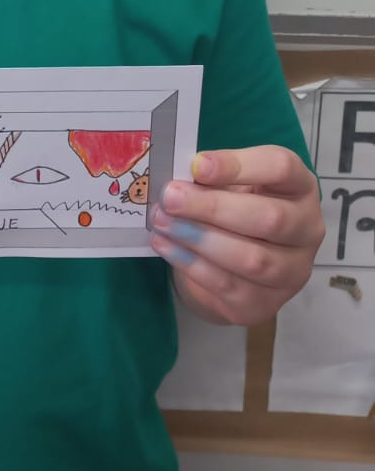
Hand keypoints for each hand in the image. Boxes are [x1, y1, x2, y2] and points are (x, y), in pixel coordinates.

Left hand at [149, 147, 324, 325]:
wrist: (230, 262)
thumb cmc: (233, 208)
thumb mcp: (229, 183)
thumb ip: (213, 177)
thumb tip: (180, 181)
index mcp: (300, 187)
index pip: (283, 168)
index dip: (239, 165)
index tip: (197, 165)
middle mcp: (307, 230)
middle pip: (270, 218)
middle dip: (213, 207)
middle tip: (171, 198)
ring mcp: (292, 272)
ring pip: (252, 259)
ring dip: (200, 239)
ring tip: (163, 222)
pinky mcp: (265, 304)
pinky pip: (229, 285)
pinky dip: (192, 264)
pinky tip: (166, 245)